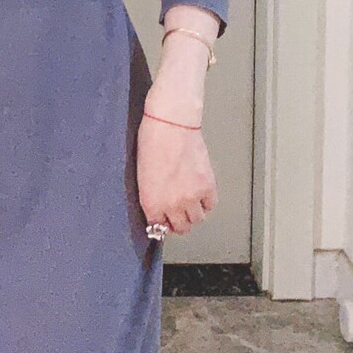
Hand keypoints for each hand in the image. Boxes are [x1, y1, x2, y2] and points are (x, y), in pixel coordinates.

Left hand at [136, 115, 217, 235]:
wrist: (171, 124)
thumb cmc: (151, 142)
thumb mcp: (142, 175)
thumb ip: (151, 196)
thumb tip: (159, 206)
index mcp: (151, 202)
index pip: (159, 228)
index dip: (162, 224)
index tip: (164, 221)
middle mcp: (172, 205)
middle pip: (182, 228)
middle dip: (178, 222)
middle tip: (178, 214)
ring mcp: (192, 197)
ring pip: (198, 219)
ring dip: (194, 213)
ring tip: (190, 202)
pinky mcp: (208, 187)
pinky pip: (211, 205)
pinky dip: (206, 202)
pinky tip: (201, 193)